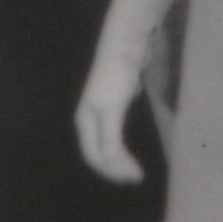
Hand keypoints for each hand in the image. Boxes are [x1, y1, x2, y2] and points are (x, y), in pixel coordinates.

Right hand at [74, 41, 149, 184]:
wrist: (126, 43)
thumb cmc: (116, 76)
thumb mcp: (112, 110)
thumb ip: (110, 140)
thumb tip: (113, 166)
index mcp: (84, 122)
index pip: (94, 158)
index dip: (112, 171)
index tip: (136, 178)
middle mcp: (90, 119)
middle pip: (99, 153)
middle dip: (115, 168)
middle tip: (138, 177)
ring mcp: (103, 111)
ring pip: (108, 144)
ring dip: (119, 159)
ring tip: (135, 169)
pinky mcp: (117, 103)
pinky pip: (118, 133)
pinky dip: (125, 145)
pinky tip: (136, 147)